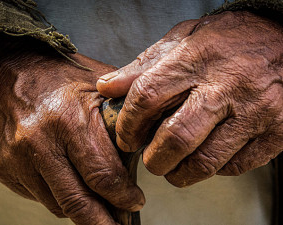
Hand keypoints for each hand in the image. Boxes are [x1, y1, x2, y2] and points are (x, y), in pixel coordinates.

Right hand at [0, 36, 143, 224]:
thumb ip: (122, 114)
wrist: (6, 70)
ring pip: (58, 205)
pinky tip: (71, 184)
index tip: (135, 202)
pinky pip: (39, 196)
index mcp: (69, 119)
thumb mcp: (97, 84)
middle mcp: (39, 142)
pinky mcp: (3, 167)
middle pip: (78, 201)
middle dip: (103, 222)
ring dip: (82, 209)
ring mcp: (17, 158)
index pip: (103, 175)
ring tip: (99, 203)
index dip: (124, 196)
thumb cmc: (57, 74)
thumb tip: (144, 145)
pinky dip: (60, 197)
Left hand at [97, 11, 282, 186]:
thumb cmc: (230, 39)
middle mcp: (227, 86)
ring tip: (173, 166)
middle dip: (154, 159)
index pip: (148, 96)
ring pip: (206, 161)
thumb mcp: (185, 38)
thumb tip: (108, 86)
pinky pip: (235, 166)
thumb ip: (144, 64)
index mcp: (197, 59)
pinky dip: (213, 169)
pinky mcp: (276, 132)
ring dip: (180, 173)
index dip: (129, 124)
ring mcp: (255, 111)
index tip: (125, 137)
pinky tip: (207, 156)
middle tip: (150, 159)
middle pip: (176, 137)